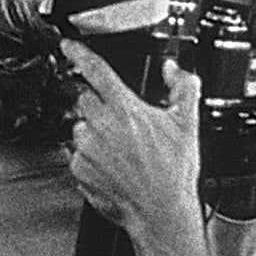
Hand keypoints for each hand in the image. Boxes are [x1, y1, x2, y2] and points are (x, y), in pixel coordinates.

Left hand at [63, 40, 213, 255]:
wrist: (160, 210)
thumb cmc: (174, 171)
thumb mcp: (188, 123)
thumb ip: (183, 87)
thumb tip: (172, 69)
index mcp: (126, 109)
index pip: (96, 71)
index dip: (79, 53)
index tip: (67, 45)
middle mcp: (101, 126)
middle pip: (84, 100)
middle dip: (98, 106)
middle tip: (121, 124)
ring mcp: (86, 148)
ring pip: (80, 127)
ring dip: (94, 133)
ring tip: (120, 150)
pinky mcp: (78, 168)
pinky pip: (77, 153)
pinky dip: (90, 156)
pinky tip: (112, 166)